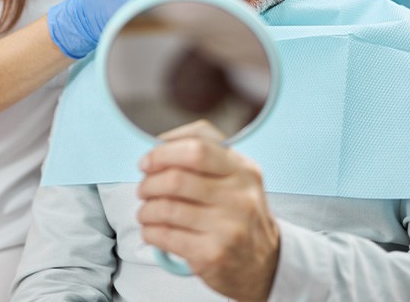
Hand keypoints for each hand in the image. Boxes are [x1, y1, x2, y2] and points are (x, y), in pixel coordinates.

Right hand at [48, 0, 203, 58]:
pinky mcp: (140, 34)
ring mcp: (137, 24)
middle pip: (168, 1)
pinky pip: (162, 24)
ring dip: (186, 7)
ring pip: (167, 14)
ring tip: (206, 0)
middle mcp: (132, 9)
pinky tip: (191, 12)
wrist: (85, 22)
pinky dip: (177, 17)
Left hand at [137, 122, 279, 301]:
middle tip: (144, 188)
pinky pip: (166, 236)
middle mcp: (239, 195)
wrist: (264, 264)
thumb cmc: (240, 214)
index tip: (148, 160)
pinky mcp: (213, 254)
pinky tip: (152, 230)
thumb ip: (206, 156)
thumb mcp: (237, 177)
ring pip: (167, 208)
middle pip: (177, 178)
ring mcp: (228, 226)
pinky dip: (150, 231)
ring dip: (146, 209)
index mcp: (243, 169)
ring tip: (146, 211)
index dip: (164, 152)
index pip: (198, 147)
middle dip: (149, 182)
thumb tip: (160, 146)